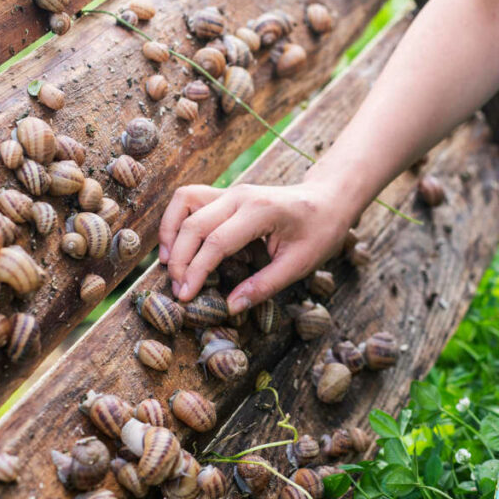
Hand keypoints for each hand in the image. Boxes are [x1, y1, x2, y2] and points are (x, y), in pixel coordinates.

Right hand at [158, 181, 352, 310]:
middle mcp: (240, 196)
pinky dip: (176, 219)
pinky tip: (175, 245)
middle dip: (179, 260)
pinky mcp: (227, 194)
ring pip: (184, 202)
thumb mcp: (299, 265)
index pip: (216, 242)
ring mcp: (231, 191)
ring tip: (168, 265)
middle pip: (193, 224)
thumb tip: (230, 307)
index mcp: (260, 211)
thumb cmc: (320, 232)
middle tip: (177, 291)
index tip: (185, 297)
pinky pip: (190, 199)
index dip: (195, 271)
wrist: (330, 200)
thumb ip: (263, 286)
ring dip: (169, 232)